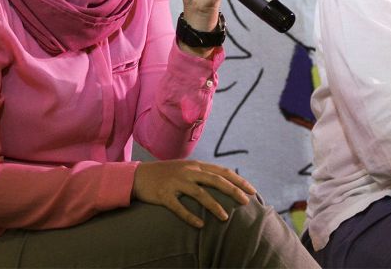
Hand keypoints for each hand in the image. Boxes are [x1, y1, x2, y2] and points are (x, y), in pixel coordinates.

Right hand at [132, 160, 256, 227]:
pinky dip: (190, 216)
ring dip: (214, 206)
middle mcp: (188, 172)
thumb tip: (224, 181)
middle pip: (215, 180)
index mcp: (196, 165)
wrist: (138, 175)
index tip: (251, 190)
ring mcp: (176, 182)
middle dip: (233, 190)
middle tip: (246, 202)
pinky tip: (200, 225)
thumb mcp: (186, 168)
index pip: (222, 171)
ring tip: (225, 217)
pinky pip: (179, 207)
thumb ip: (203, 173)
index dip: (238, 180)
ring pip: (199, 193)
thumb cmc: (166, 174)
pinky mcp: (164, 195)